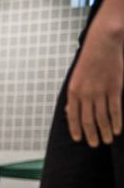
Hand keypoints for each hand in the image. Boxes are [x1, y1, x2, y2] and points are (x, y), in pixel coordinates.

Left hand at [66, 17, 122, 146]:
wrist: (103, 43)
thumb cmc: (89, 60)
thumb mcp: (75, 78)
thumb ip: (74, 95)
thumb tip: (70, 112)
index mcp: (73, 91)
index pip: (73, 116)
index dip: (76, 130)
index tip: (79, 139)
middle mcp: (86, 93)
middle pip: (88, 120)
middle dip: (91, 134)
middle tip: (95, 144)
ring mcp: (101, 91)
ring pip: (102, 117)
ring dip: (105, 131)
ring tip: (107, 140)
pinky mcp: (115, 88)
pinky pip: (115, 109)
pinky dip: (117, 121)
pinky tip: (118, 129)